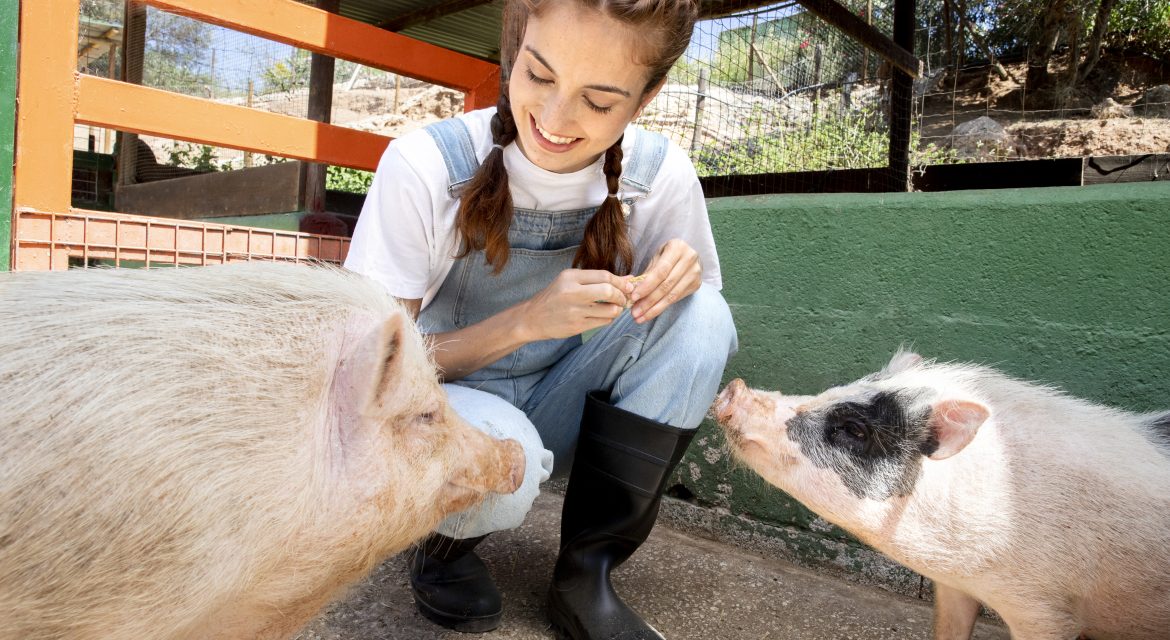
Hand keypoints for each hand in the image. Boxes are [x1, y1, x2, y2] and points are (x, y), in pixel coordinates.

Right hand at [518, 269, 633, 340]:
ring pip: (610, 310)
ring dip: (617, 310)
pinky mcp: (577, 326)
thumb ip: (598, 279)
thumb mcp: (572, 281)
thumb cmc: (555, 296)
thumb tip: (629, 279)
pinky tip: (603, 316)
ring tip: (613, 308)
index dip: (620, 282)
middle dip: (622, 296)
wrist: (533, 318)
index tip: (628, 286)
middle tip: (624, 299)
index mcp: (570, 277)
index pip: (604, 276)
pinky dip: (608, 319)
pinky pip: (603, 322)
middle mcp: (572, 293)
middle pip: (608, 291)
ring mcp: (574, 311)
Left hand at [629, 239, 701, 323]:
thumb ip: (647, 273)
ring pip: (672, 295)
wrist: (687, 256)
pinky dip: (662, 307)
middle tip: (635, 312)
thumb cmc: (667, 256)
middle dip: (649, 301)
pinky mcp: (696, 284)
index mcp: (677, 247)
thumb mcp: (656, 258)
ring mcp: (695, 273)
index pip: (660, 271)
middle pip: (666, 285)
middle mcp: (689, 259)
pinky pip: (677, 299)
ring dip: (654, 309)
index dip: (647, 286)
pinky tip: (651, 313)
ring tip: (640, 317)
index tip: (633, 297)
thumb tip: (632, 292)